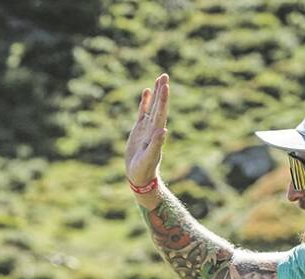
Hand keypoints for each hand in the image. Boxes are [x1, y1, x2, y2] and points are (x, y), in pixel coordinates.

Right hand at [124, 73, 169, 189]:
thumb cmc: (144, 170)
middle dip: (162, 91)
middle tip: (164, 75)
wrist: (139, 177)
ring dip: (156, 93)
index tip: (165, 86)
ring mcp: (147, 128)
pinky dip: (145, 102)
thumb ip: (157, 144)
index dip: (163, 99)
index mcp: (156, 133)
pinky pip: (143, 112)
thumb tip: (164, 130)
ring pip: (153, 106)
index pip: (161, 112)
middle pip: (159, 106)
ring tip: (159, 78)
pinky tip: (146, 92)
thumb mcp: (149, 158)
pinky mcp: (139, 130)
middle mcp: (154, 128)